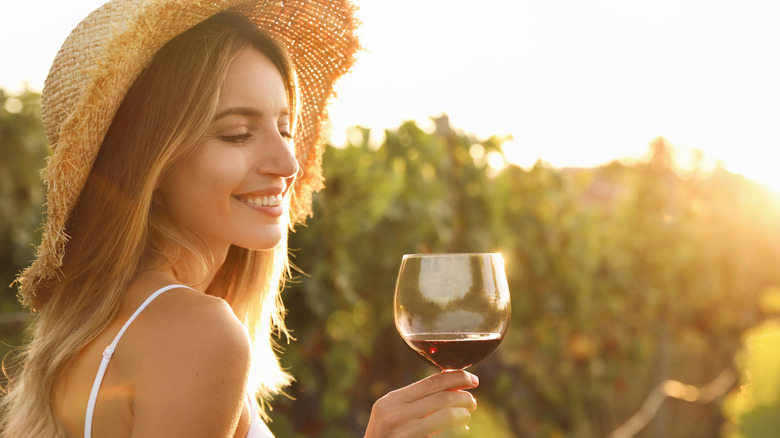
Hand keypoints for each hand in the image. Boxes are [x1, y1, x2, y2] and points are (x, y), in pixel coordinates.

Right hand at [364, 370, 478, 437]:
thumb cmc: (388, 436)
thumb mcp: (394, 414)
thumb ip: (417, 400)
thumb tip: (453, 385)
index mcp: (392, 401)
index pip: (431, 382)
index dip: (456, 378)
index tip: (473, 379)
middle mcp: (394, 414)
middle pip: (442, 397)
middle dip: (464, 398)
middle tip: (472, 402)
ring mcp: (403, 433)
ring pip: (446, 415)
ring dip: (463, 415)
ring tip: (466, 418)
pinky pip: (445, 435)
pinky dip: (458, 431)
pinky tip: (461, 431)